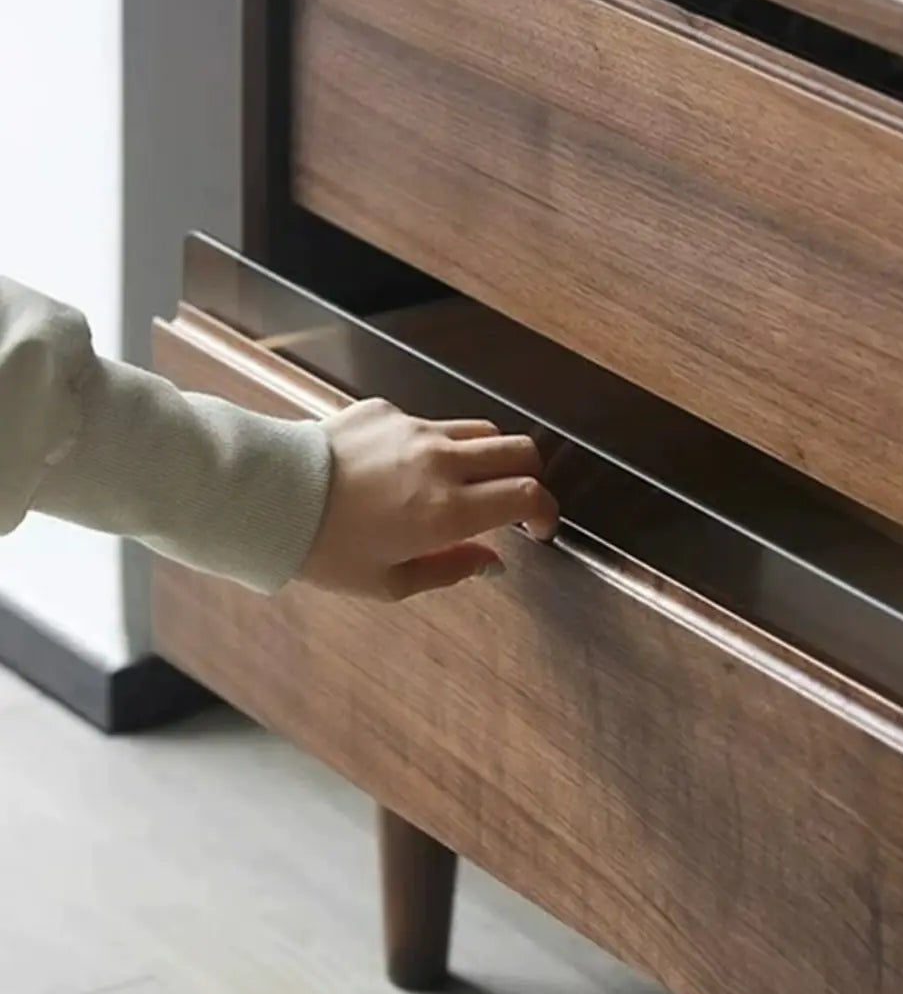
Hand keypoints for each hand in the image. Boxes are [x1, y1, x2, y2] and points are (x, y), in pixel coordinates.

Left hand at [299, 398, 558, 600]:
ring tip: (462, 484)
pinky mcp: (387, 410)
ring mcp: (415, 430)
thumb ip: (451, 570)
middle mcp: (441, 463)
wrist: (266, 497)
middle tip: (513, 500)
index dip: (546, 512)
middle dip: (530, 476)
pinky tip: (401, 470)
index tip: (539, 528)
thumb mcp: (388, 583)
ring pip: (482, 431)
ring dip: (487, 458)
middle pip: (521, 450)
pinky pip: (430, 424)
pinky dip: (433, 446)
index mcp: (447, 512)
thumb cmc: (322, 549)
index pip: (529, 495)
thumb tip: (490, 562)